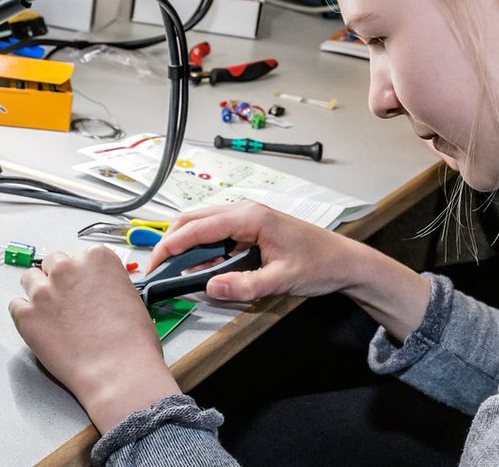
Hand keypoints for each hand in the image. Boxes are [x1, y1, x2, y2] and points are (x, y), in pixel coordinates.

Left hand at [9, 247, 179, 432]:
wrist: (118, 369)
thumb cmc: (132, 340)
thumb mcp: (130, 296)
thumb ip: (107, 284)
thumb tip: (96, 291)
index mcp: (97, 259)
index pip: (80, 256)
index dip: (82, 274)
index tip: (83, 287)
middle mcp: (68, 268)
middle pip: (53, 262)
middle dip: (58, 278)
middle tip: (66, 300)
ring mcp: (44, 291)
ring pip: (30, 278)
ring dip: (38, 291)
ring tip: (49, 312)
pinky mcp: (26, 315)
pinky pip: (15, 306)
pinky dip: (24, 314)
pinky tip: (38, 325)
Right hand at [154, 202, 432, 341]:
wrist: (344, 260)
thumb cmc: (319, 264)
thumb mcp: (281, 280)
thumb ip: (244, 286)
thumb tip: (210, 287)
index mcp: (250, 217)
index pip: (198, 227)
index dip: (171, 246)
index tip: (154, 265)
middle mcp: (245, 211)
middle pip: (194, 220)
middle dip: (171, 243)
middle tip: (157, 270)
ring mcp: (247, 218)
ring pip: (203, 226)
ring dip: (186, 247)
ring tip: (174, 272)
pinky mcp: (250, 228)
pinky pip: (217, 235)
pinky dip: (203, 250)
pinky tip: (201, 269)